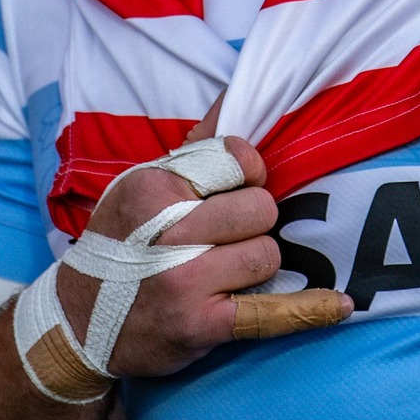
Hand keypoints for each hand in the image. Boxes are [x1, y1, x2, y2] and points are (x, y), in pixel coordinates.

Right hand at [57, 133, 350, 378]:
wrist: (79, 322)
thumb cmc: (121, 242)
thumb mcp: (143, 184)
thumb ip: (197, 144)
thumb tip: (236, 93)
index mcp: (153, 187)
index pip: (238, 159)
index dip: (248, 174)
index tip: (236, 188)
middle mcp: (167, 232)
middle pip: (261, 209)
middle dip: (253, 222)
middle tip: (224, 237)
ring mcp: (183, 282)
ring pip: (268, 255)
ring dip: (255, 264)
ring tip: (222, 272)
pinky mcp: (200, 325)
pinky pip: (273, 312)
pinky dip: (310, 310)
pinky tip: (340, 304)